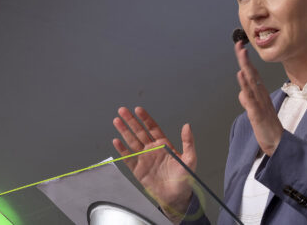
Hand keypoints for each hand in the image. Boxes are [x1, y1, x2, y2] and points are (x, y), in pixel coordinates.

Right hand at [112, 106, 196, 222]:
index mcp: (164, 144)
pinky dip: (122, 150)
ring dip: (124, 131)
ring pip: (132, 141)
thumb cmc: (184, 178)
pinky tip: (116, 141)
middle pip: (139, 132)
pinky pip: (128, 158)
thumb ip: (188, 142)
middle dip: (131, 121)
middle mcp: (152, 149)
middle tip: (123, 110)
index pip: (152, 128)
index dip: (145, 118)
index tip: (138, 109)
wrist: (176, 197)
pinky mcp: (138, 170)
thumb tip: (187, 126)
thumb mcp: (190, 159)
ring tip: (117, 121)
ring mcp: (144, 158)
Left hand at [235, 41, 283, 155]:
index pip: (251, 74)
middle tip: (239, 45)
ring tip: (242, 55)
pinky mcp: (258, 114)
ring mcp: (260, 104)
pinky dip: (246, 89)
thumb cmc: (267, 127)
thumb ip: (248, 102)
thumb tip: (242, 94)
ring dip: (246, 68)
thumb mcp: (255, 113)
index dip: (245, 61)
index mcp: (260, 94)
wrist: (277, 143)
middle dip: (245, 59)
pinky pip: (251, 100)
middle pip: (251, 74)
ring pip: (251, 83)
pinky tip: (241, 80)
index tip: (240, 48)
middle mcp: (261, 96)